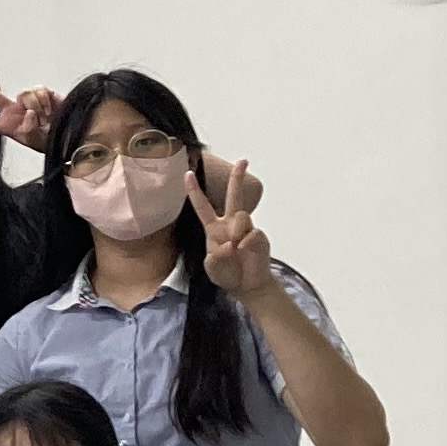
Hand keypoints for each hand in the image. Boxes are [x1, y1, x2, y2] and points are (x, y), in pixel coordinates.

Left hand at [0, 69, 59, 153]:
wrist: (67, 132)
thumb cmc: (49, 140)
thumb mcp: (34, 142)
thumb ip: (27, 130)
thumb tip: (27, 113)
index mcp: (6, 124)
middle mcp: (12, 109)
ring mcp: (25, 100)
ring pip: (23, 94)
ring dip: (37, 107)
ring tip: (45, 119)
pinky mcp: (41, 92)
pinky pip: (39, 91)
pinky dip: (46, 102)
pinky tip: (50, 110)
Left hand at [183, 162, 274, 296]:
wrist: (246, 286)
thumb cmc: (226, 273)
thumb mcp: (212, 267)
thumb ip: (215, 257)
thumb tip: (230, 244)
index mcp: (214, 228)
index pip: (202, 206)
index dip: (194, 190)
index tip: (188, 173)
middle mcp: (230, 224)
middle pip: (234, 195)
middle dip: (238, 177)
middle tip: (243, 160)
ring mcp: (246, 229)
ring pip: (240, 216)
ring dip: (236, 232)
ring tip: (235, 249)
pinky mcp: (259, 237)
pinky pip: (251, 234)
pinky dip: (246, 244)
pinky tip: (244, 253)